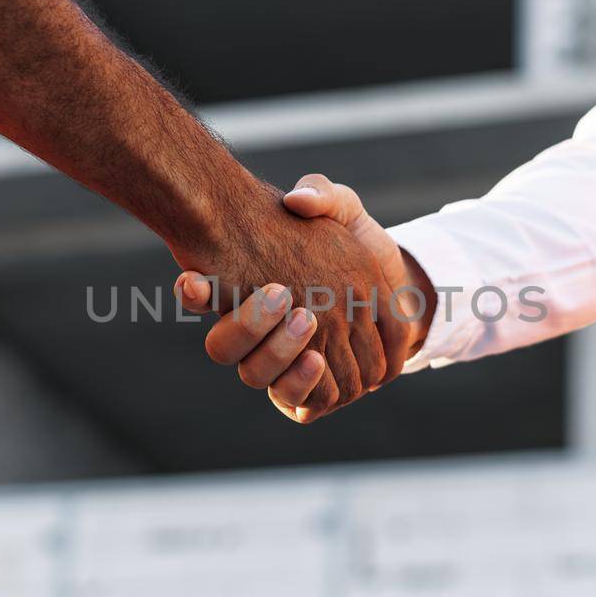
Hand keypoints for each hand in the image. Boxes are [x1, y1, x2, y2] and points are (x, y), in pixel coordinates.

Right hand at [177, 174, 434, 421]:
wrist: (402, 288)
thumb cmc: (359, 246)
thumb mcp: (342, 208)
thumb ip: (322, 194)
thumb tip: (296, 200)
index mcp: (248, 290)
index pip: (203, 294)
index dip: (195, 292)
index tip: (193, 279)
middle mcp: (258, 333)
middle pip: (225, 347)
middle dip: (246, 324)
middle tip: (280, 294)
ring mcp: (284, 365)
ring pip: (257, 375)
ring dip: (277, 352)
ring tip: (307, 321)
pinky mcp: (314, 393)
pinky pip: (298, 402)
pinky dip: (303, 384)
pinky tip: (318, 360)